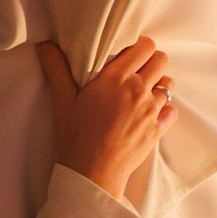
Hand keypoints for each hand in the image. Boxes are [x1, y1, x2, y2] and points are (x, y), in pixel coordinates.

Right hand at [38, 36, 175, 200]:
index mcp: (116, 77)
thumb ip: (57, 68)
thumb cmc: (76, 135)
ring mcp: (151, 110)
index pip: (145, 47)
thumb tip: (44, 45)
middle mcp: (138, 90)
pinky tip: (152, 113)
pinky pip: (172, 110)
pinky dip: (165, 110)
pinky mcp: (157, 129)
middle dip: (153, 62)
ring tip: (144, 92)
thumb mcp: (63, 100)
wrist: (92, 172)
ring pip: (168, 84)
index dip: (141, 46)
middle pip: (161, 61)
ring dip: (159, 85)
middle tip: (138, 70)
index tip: (132, 52)